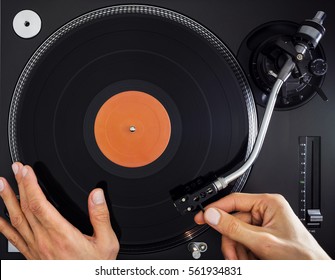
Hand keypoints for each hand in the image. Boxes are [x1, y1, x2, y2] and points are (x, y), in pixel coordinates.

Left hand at [0, 162, 118, 258]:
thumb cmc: (94, 267)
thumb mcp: (107, 242)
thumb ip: (101, 217)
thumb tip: (96, 194)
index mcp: (62, 235)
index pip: (40, 205)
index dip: (31, 185)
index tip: (27, 171)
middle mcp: (45, 241)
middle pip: (26, 208)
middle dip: (20, 185)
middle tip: (16, 168)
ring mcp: (36, 249)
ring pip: (17, 221)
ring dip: (8, 200)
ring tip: (1, 184)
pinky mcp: (32, 255)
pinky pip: (13, 239)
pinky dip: (4, 225)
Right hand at [194, 193, 330, 259]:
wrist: (313, 273)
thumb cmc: (301, 257)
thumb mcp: (262, 242)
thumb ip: (234, 228)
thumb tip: (212, 215)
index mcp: (268, 203)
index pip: (234, 201)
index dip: (215, 209)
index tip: (202, 217)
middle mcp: (266, 212)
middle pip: (233, 222)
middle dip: (231, 241)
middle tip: (232, 255)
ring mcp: (264, 225)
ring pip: (237, 235)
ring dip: (237, 251)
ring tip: (244, 261)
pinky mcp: (263, 237)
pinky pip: (244, 243)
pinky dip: (243, 254)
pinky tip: (251, 261)